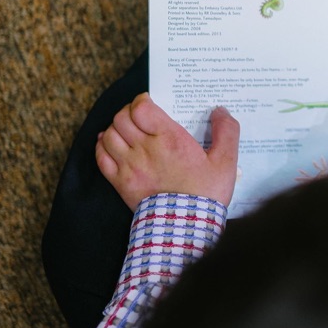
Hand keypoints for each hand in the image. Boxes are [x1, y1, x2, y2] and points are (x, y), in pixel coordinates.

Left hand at [95, 92, 239, 211]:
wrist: (186, 227)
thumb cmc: (206, 193)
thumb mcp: (226, 162)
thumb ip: (226, 132)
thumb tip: (220, 111)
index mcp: (170, 138)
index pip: (141, 108)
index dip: (142, 100)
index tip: (150, 103)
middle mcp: (145, 148)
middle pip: (122, 118)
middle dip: (129, 112)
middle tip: (140, 116)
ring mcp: (129, 166)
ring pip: (109, 134)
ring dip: (116, 128)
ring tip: (127, 130)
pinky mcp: (120, 182)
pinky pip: (101, 157)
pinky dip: (102, 146)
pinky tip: (110, 145)